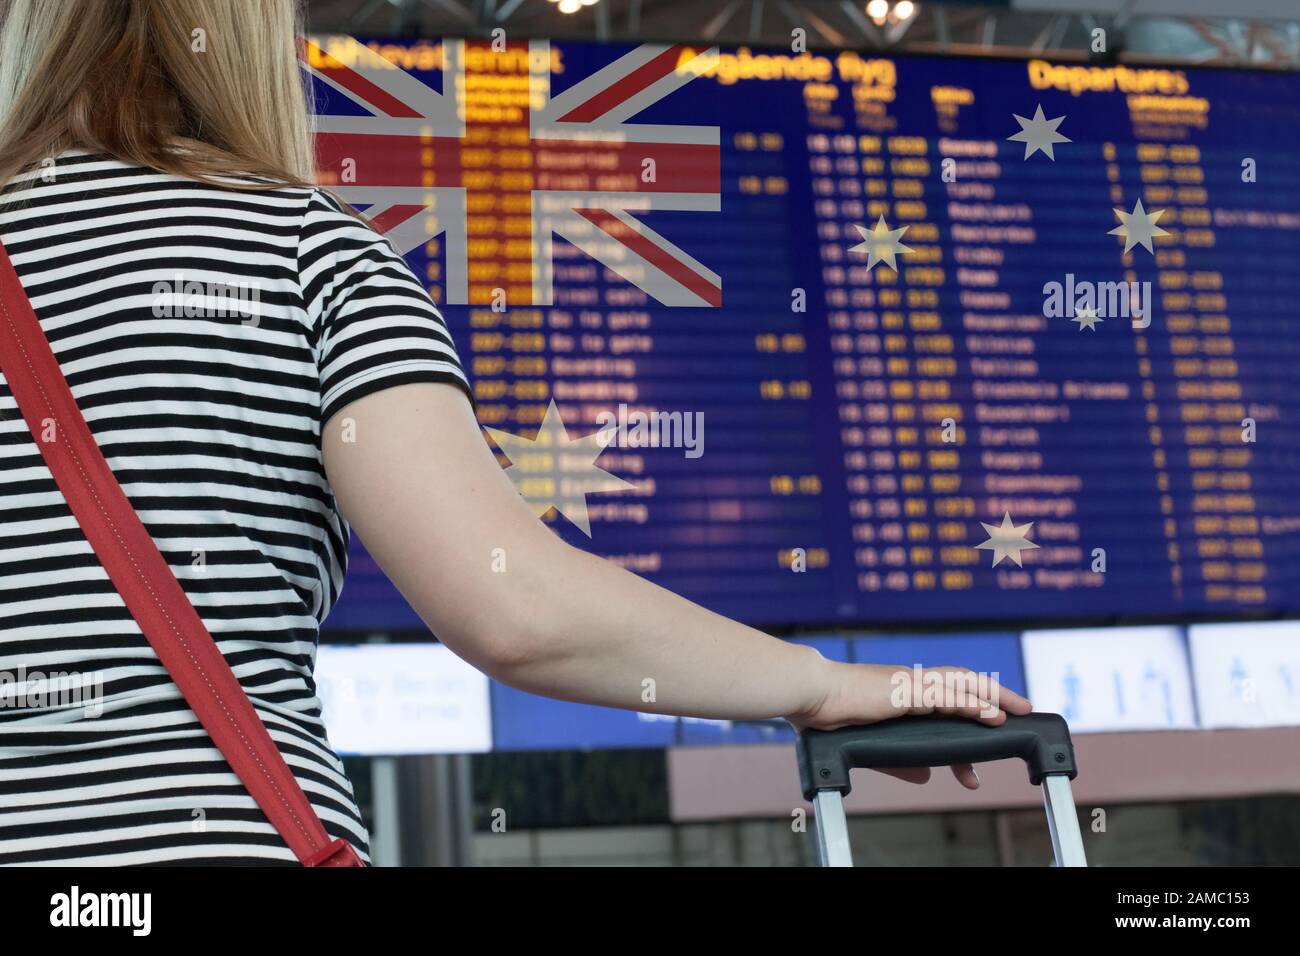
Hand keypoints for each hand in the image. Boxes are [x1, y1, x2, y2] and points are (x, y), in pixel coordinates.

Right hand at [786, 661, 1033, 790]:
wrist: (810, 694)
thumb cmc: (828, 716)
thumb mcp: (872, 744)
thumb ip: (901, 761)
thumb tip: (928, 777)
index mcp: (903, 695)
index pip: (946, 705)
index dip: (970, 724)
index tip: (983, 749)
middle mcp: (912, 685)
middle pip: (964, 686)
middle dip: (996, 697)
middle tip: (1023, 712)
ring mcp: (910, 685)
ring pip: (962, 685)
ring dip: (993, 696)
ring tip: (1018, 710)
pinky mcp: (906, 690)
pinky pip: (946, 696)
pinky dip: (971, 703)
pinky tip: (990, 712)